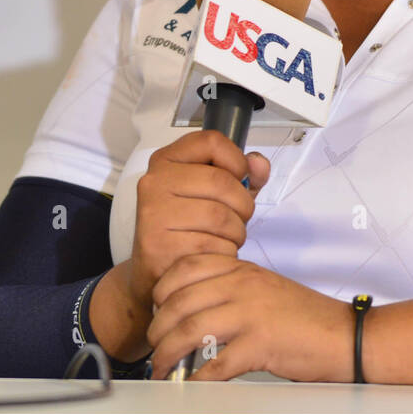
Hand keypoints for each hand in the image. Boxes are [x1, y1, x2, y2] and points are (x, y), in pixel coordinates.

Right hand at [126, 130, 270, 309]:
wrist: (156, 272)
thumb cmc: (189, 227)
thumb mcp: (216, 194)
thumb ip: (243, 175)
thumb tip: (258, 164)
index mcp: (166, 160)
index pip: (211, 141)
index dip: (236, 160)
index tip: (239, 178)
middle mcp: (155, 181)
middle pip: (221, 182)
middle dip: (243, 205)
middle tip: (238, 219)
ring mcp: (154, 213)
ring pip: (220, 216)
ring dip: (236, 232)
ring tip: (226, 238)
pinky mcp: (158, 245)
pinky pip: (211, 246)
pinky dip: (223, 253)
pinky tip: (214, 255)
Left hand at [146, 254, 354, 382]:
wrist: (345, 335)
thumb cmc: (306, 318)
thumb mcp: (265, 289)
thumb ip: (232, 290)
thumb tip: (192, 310)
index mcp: (243, 270)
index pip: (186, 267)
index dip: (162, 289)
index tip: (156, 308)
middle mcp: (243, 286)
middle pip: (179, 301)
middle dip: (157, 328)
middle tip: (154, 346)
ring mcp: (250, 314)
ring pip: (189, 330)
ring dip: (168, 354)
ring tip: (163, 369)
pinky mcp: (260, 344)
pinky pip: (215, 364)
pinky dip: (196, 378)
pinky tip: (191, 385)